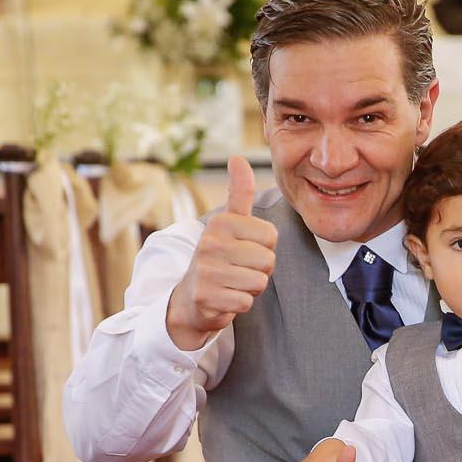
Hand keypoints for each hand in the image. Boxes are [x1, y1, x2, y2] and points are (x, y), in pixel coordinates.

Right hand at [167, 155, 275, 350]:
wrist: (190, 298)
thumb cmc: (219, 258)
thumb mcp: (228, 223)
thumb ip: (239, 193)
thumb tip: (238, 157)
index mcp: (220, 223)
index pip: (271, 237)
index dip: (264, 248)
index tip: (243, 250)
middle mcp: (210, 243)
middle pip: (268, 261)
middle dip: (259, 270)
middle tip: (237, 270)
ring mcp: (206, 270)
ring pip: (259, 282)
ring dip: (250, 287)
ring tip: (231, 283)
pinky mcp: (206, 297)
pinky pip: (246, 302)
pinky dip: (240, 304)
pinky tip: (224, 297)